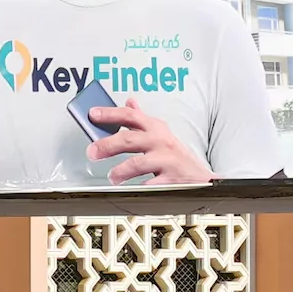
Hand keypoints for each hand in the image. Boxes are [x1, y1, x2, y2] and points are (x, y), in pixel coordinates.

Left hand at [87, 102, 215, 186]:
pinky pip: (150, 184)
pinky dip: (139, 188)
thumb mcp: (160, 133)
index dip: (111, 114)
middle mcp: (160, 142)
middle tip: (92, 152)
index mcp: (156, 128)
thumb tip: (129, 101)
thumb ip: (142, 119)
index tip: (93, 114)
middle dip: (108, 145)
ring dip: (121, 171)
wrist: (200, 178)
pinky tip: (130, 190)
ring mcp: (166, 160)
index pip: (131, 116)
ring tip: (112, 177)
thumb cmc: (175, 155)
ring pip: (138, 163)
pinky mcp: (170, 179)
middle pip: (130, 139)